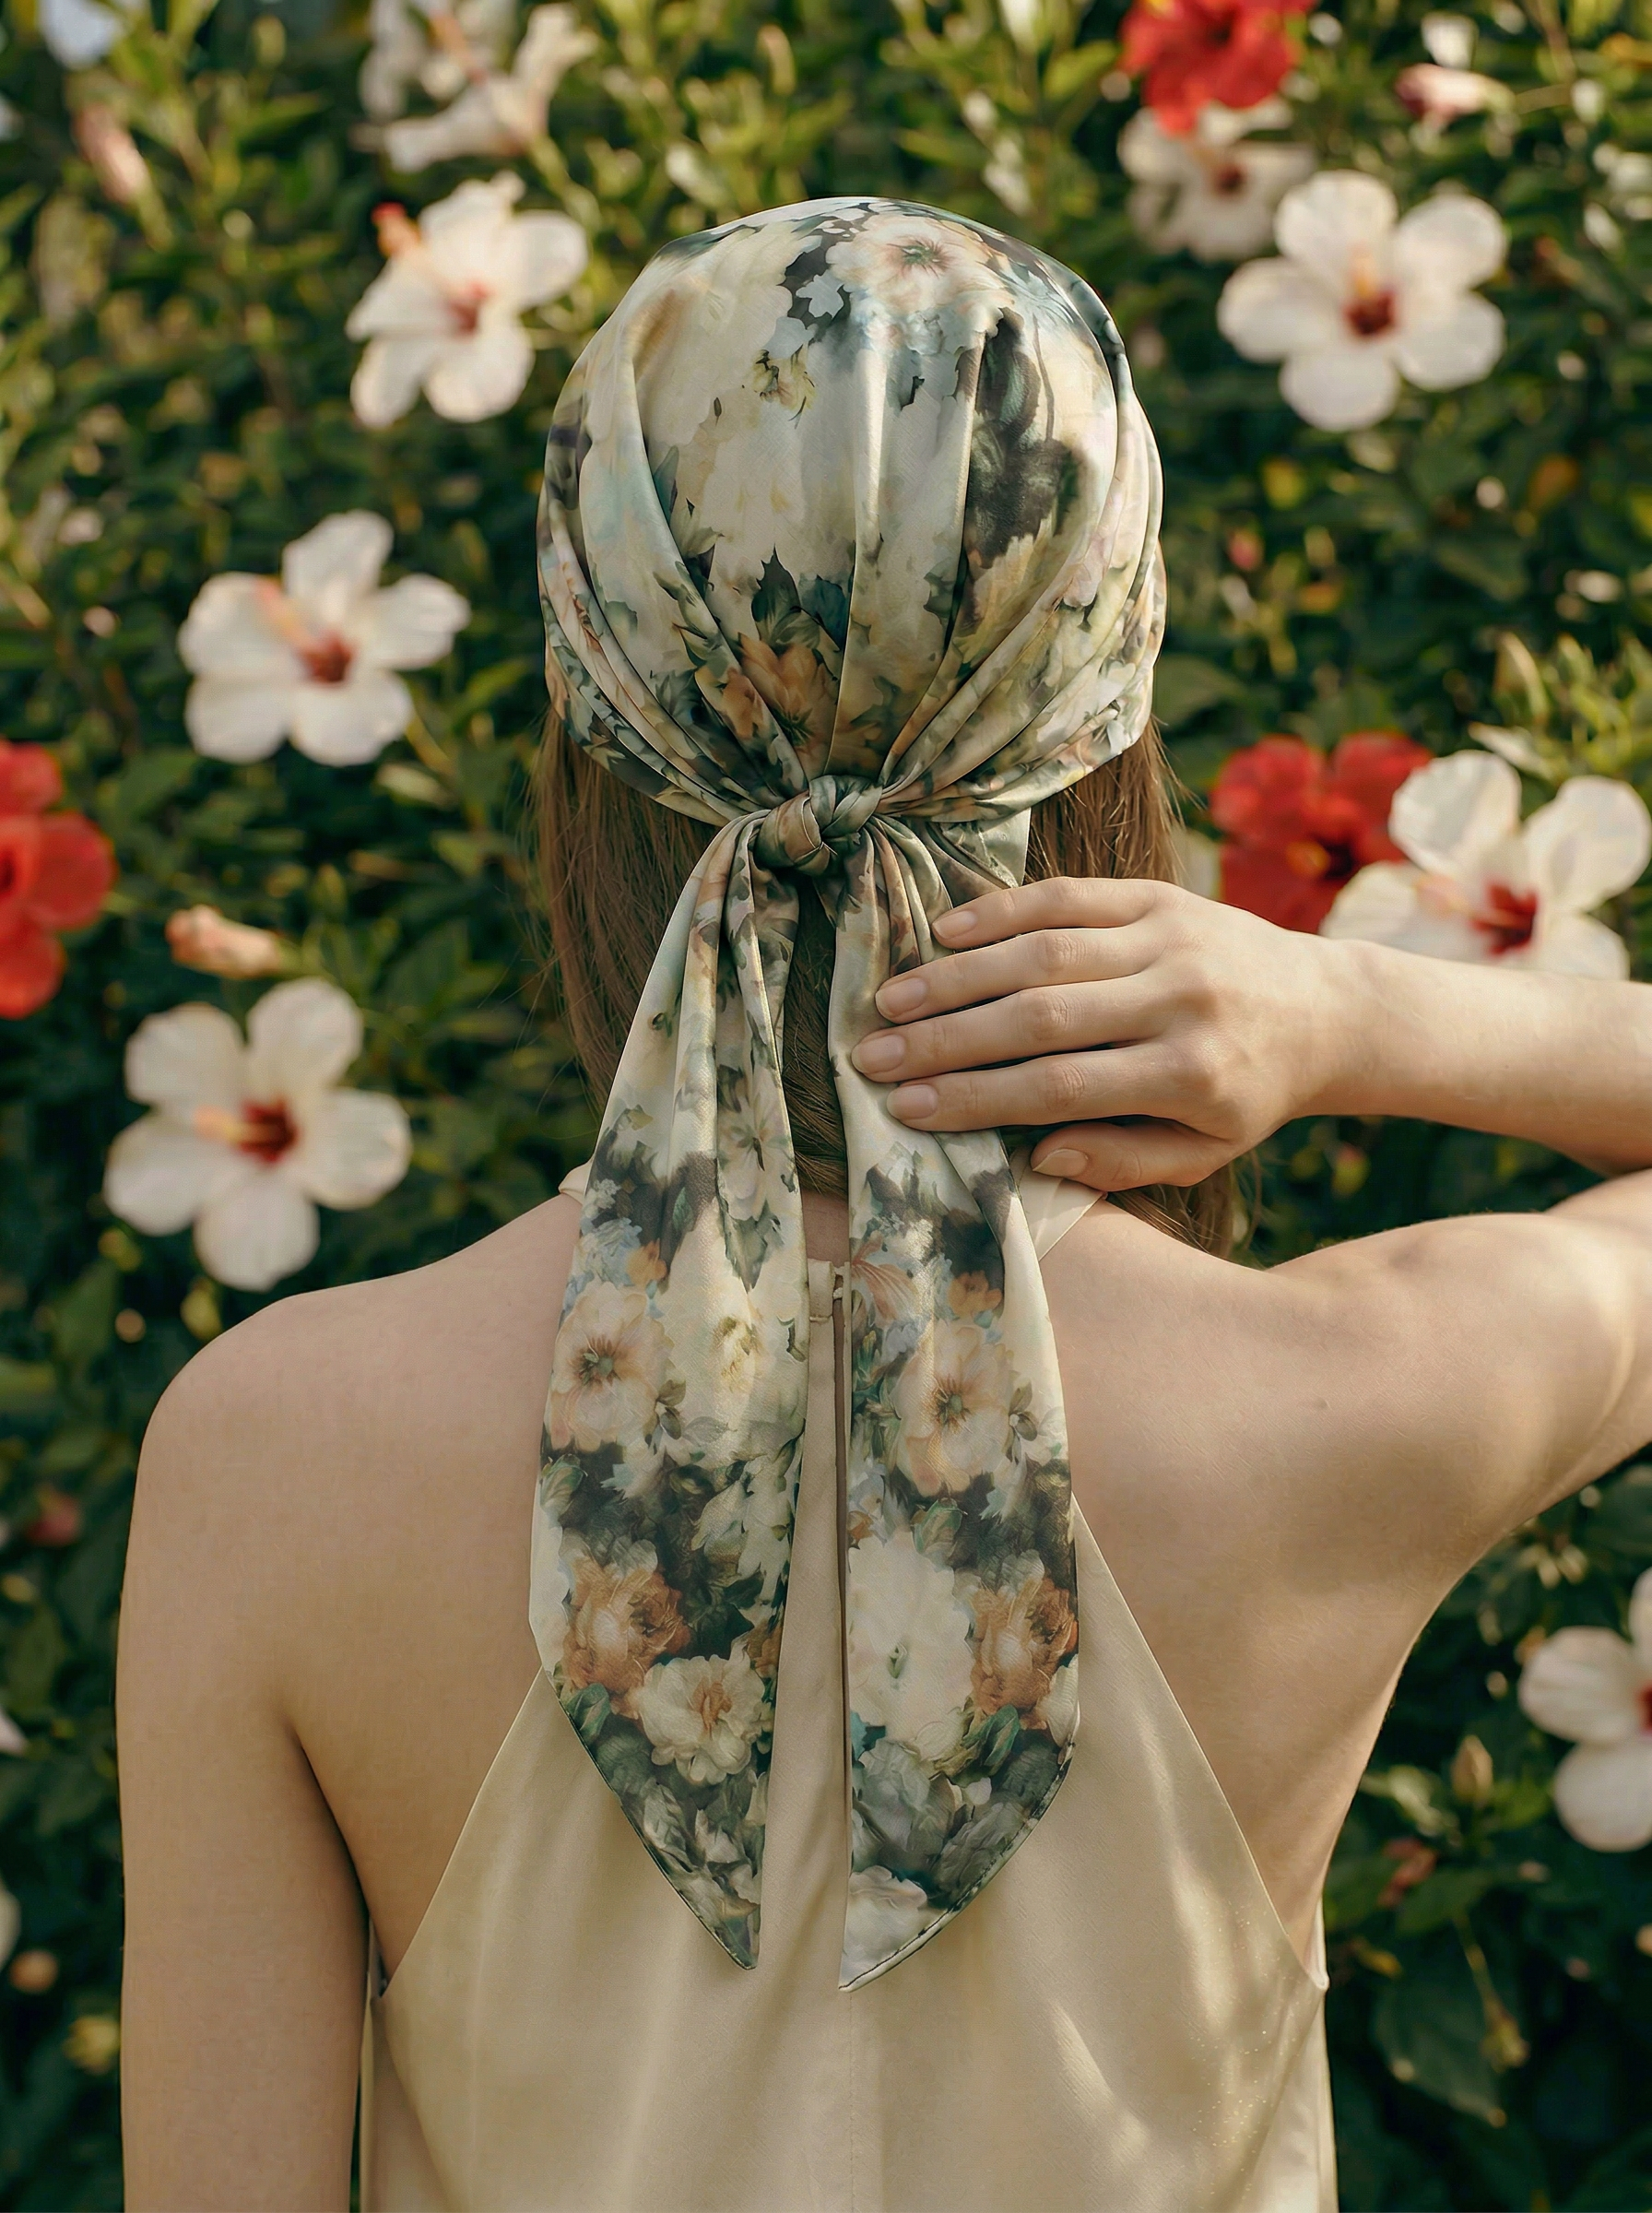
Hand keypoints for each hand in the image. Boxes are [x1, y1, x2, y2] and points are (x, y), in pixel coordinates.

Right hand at [850, 877, 1349, 1190]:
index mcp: (1191, 1074)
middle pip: (1041, 1016)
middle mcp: (1180, 999)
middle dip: (947, 1038)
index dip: (977, 1097)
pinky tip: (944, 932)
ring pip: (1044, 951)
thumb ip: (1123, 1162)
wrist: (1327, 1008)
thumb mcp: (1203, 1151)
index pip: (1062, 1086)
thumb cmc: (1249, 1094)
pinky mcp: (1160, 894)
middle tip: (872, 1055)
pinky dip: (1002, 911)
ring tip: (891, 1001)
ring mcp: (1170, 937)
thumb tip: (1036, 1157)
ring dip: (957, 974)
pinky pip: (1069, 896)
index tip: (906, 1108)